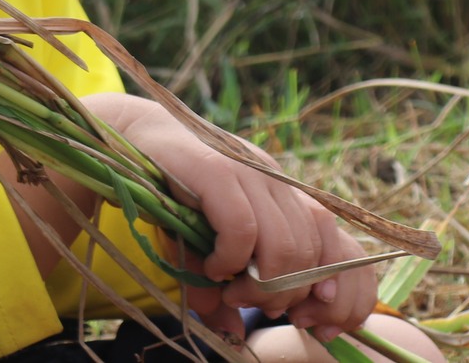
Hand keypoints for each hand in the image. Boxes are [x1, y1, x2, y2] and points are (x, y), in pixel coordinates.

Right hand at [90, 96, 377, 339]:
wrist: (129, 133)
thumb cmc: (168, 191)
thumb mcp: (203, 245)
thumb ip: (221, 287)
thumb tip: (234, 334)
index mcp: (285, 193)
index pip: (339, 244)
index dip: (335, 291)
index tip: (311, 321)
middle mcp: (275, 179)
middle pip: (314, 252)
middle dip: (287, 294)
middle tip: (250, 304)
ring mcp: (248, 171)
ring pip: (284, 244)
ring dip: (259, 282)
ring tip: (230, 291)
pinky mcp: (216, 169)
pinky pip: (242, 228)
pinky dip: (229, 260)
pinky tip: (210, 266)